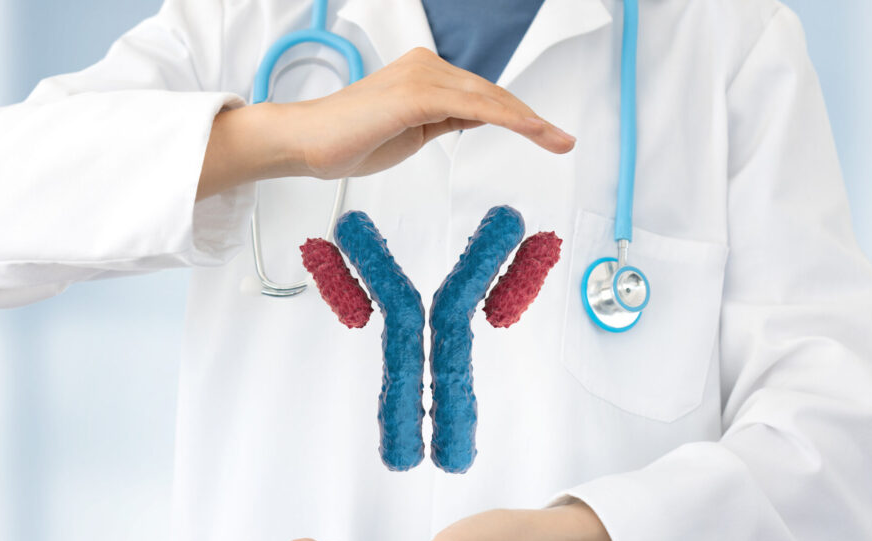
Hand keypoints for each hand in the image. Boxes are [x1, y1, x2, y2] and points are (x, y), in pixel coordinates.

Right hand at [286, 46, 575, 178]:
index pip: (482, 95)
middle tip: (564, 140)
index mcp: (425, 74)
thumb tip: (471, 119)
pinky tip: (530, 130)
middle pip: (492, 94)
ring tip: (557, 140)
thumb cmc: (350, 141)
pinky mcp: (417, 95)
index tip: (547, 136)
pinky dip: (506, 118)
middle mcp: (427, 66)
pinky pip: (474, 107)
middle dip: (532, 118)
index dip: (518, 114)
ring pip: (489, 98)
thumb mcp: (412, 132)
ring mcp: (422, 77)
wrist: (307, 143)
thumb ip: (442, 121)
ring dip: (528, 120)